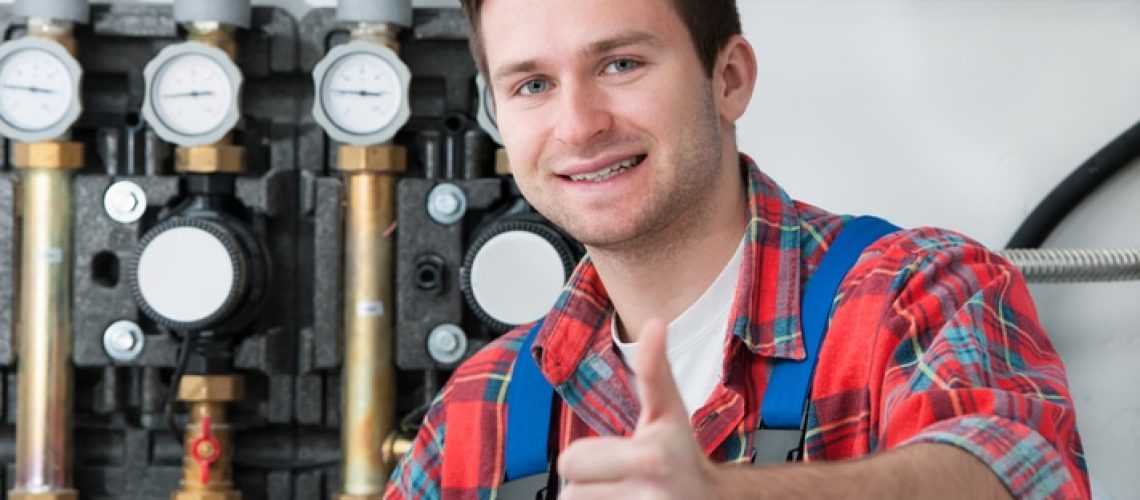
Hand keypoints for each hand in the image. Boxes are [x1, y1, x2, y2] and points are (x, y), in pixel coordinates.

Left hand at [557, 319, 722, 498]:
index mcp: (649, 458)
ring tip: (620, 494)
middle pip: (570, 494)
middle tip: (615, 479)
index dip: (584, 459)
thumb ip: (654, 368)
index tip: (614, 456)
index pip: (570, 463)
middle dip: (586, 485)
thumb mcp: (669, 409)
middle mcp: (649, 496)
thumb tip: (655, 324)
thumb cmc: (682, 453)